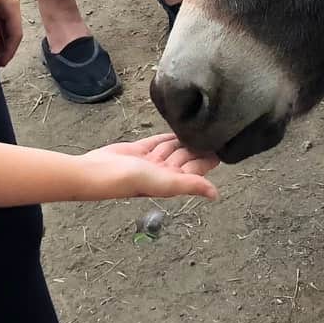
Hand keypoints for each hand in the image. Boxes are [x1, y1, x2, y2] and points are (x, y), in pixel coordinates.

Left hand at [0, 0, 25, 67]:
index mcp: (11, 5)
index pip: (16, 34)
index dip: (10, 51)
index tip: (2, 63)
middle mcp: (11, 5)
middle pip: (12, 33)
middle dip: (5, 51)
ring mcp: (4, 4)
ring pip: (6, 30)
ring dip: (0, 45)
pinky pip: (1, 23)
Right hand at [82, 133, 221, 201]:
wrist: (98, 172)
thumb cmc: (130, 180)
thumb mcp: (165, 183)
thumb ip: (190, 185)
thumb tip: (214, 194)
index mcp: (171, 182)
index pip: (195, 169)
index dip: (208, 159)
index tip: (224, 147)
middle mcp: (162, 173)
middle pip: (186, 158)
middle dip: (199, 148)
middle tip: (216, 131)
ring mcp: (150, 162)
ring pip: (173, 149)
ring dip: (185, 140)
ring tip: (201, 128)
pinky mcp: (138, 151)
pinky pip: (157, 142)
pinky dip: (167, 137)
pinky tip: (177, 130)